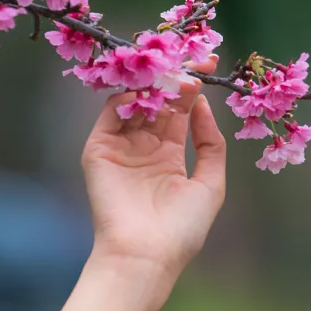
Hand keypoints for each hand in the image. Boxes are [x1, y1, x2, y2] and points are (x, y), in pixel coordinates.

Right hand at [80, 54, 226, 274]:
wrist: (146, 255)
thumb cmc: (182, 229)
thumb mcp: (211, 185)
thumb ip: (210, 144)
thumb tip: (203, 106)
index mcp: (168, 158)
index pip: (179, 112)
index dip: (192, 88)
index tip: (208, 64)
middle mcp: (143, 149)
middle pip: (157, 102)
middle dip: (174, 78)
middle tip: (191, 56)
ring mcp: (120, 148)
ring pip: (134, 102)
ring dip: (153, 82)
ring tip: (173, 65)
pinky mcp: (98, 150)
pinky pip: (111, 114)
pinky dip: (126, 94)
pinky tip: (148, 83)